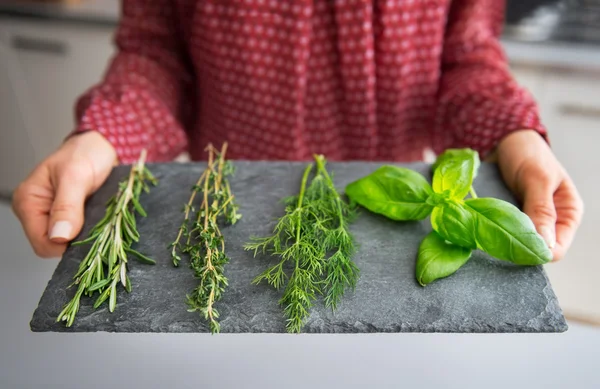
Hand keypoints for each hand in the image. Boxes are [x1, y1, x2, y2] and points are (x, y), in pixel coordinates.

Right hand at [12, 131, 117, 257]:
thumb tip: (59, 236)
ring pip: (68, 242)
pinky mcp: (69, 218)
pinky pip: (79, 234)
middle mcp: (37, 212)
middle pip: (54, 246)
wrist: (102, 145)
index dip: (65, 245)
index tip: (88, 234)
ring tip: (99, 218)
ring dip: (86, 235)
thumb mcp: (76, 175)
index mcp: (28, 201)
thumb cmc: (85, 153)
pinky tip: (100, 220)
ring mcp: (53, 216)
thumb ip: (67, 206)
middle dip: (76, 240)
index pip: (41, 243)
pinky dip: (91, 231)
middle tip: (96, 223)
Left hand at [494, 129, 583, 261]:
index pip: (557, 248)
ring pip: (517, 241)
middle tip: (495, 239)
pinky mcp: (509, 216)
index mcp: (568, 213)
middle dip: (518, 247)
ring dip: (502, 239)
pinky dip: (493, 230)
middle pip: (536, 248)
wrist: (504, 139)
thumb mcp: (537, 179)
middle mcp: (550, 220)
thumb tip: (545, 245)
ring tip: (486, 232)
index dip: (538, 253)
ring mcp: (528, 219)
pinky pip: (503, 230)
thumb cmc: (528, 153)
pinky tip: (481, 227)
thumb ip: (541, 210)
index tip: (515, 249)